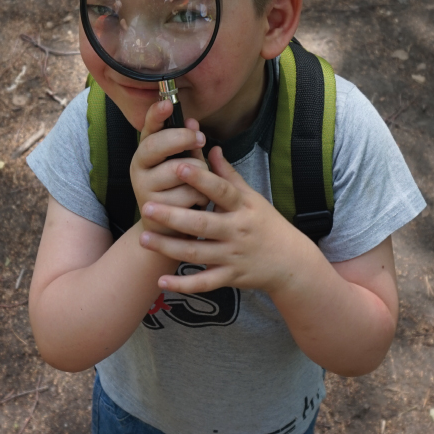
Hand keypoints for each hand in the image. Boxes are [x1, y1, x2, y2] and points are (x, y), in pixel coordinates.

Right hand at [130, 100, 208, 234]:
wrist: (169, 230)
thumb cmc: (180, 189)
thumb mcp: (184, 162)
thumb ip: (188, 144)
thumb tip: (193, 123)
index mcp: (145, 150)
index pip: (148, 128)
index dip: (156, 115)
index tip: (167, 103)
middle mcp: (138, 166)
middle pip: (158, 145)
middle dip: (183, 139)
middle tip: (201, 139)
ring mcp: (143, 187)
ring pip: (179, 170)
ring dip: (199, 175)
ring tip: (200, 184)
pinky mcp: (155, 208)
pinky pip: (188, 194)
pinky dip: (200, 197)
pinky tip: (197, 202)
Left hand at [138, 146, 309, 294]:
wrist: (290, 262)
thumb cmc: (265, 224)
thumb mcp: (252, 198)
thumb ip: (228, 175)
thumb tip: (211, 148)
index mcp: (243, 207)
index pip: (221, 191)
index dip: (201, 180)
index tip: (178, 165)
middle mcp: (237, 231)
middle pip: (203, 224)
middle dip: (174, 216)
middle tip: (147, 206)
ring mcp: (233, 256)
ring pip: (197, 253)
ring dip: (169, 248)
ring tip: (143, 238)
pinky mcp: (230, 277)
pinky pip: (204, 283)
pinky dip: (184, 285)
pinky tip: (161, 281)